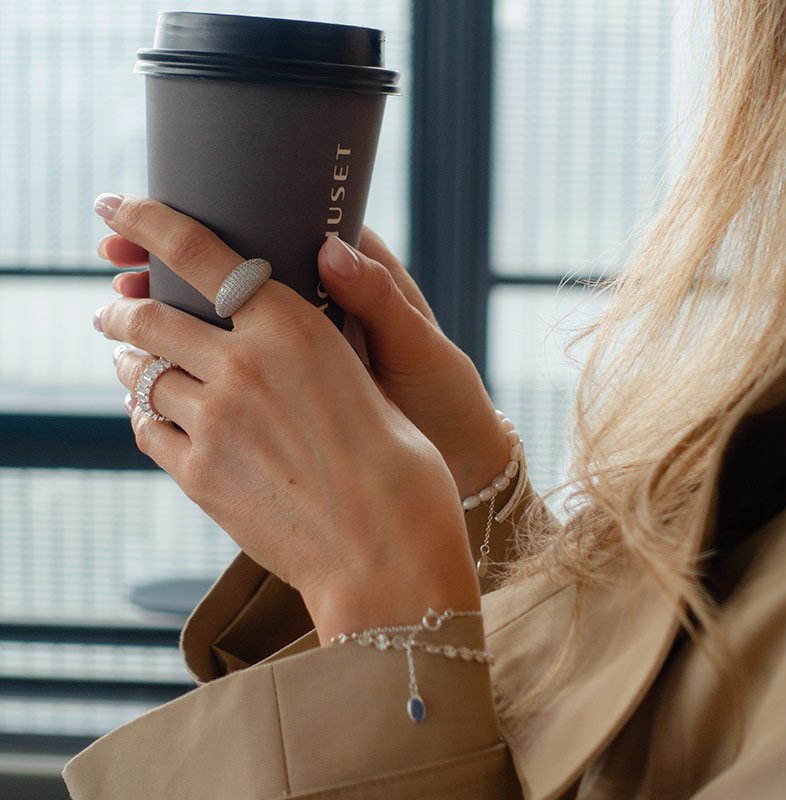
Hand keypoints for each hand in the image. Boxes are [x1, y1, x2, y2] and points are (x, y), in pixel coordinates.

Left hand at [99, 227, 510, 500]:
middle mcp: (243, 366)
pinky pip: (147, 431)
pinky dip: (146, 414)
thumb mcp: (364, 384)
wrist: (387, 555)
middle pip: (148, 318)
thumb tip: (280, 332)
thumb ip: (309, 353)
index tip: (116, 206)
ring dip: (132, 363)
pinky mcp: (198, 476)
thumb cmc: (398, 468)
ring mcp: (213, 423)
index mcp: (293, 328)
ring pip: (142, 376)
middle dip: (122, 308)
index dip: (149, 220)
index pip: (199, 252)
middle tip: (114, 307)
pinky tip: (156, 414)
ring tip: (132, 362)